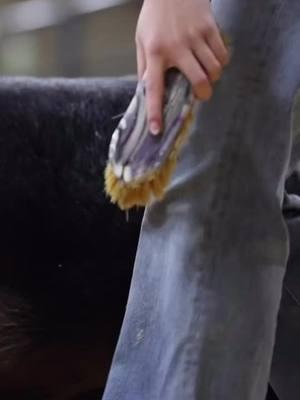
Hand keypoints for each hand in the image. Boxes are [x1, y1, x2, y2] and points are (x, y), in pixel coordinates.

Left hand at [135, 0, 228, 133]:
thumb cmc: (154, 15)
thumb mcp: (141, 39)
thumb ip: (144, 65)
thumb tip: (145, 90)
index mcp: (155, 51)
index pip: (154, 87)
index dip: (155, 111)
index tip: (156, 130)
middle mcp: (176, 46)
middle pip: (198, 80)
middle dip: (204, 94)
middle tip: (202, 95)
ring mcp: (195, 37)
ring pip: (214, 69)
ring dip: (213, 78)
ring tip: (207, 75)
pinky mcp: (210, 28)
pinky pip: (223, 55)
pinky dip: (221, 63)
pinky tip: (214, 60)